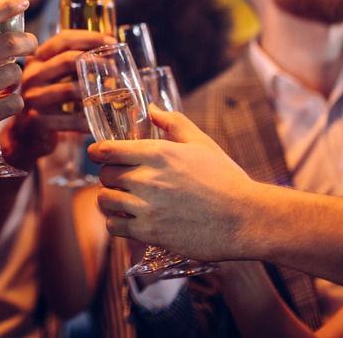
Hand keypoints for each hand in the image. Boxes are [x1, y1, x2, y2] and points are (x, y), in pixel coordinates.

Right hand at [0, 0, 36, 176]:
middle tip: (31, 45)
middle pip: (11, 43)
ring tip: (6, 80)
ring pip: (15, 72)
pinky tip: (3, 102)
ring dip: (16, 75)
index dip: (8, 5)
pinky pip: (16, 101)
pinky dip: (14, 101)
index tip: (23, 1)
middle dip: (29, 41)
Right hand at [0, 30, 115, 169]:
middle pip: (68, 60)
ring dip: (96, 93)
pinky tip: (100, 121)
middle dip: (97, 63)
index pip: (63, 39)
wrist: (26, 137)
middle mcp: (31, 76)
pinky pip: (71, 119)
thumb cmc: (49, 103)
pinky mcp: (37, 122)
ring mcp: (32, 99)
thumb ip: (75, 63)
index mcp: (37, 60)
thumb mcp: (56, 78)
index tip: (112, 42)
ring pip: (71, 89)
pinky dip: (89, 121)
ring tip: (113, 96)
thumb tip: (111, 46)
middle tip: (116, 71)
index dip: (90, 37)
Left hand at [87, 106, 253, 259]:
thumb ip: (173, 123)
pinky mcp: (150, 233)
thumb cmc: (225, 179)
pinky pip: (114, 227)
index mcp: (158, 153)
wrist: (245, 218)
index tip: (97, 155)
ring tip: (122, 200)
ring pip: (105, 201)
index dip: (97, 152)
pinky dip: (116, 223)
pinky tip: (128, 220)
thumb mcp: (201, 143)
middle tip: (119, 180)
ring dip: (110, 200)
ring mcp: (147, 207)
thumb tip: (152, 109)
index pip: (107, 150)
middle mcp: (147, 179)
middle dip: (108, 177)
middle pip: (104, 176)